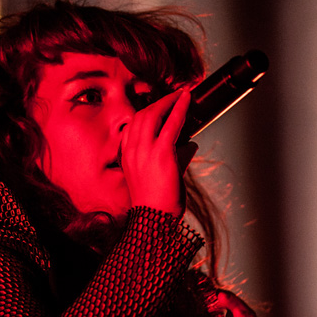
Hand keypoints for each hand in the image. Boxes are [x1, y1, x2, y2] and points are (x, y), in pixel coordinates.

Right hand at [120, 89, 191, 216]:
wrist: (153, 220)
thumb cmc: (157, 203)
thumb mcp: (158, 177)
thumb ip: (174, 158)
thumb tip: (190, 145)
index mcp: (127, 155)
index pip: (133, 125)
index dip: (147, 111)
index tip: (159, 105)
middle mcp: (132, 149)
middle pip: (142, 115)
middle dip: (159, 102)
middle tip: (174, 96)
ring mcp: (145, 150)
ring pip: (154, 114)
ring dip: (169, 101)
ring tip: (182, 95)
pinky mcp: (161, 153)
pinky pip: (171, 123)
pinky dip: (180, 108)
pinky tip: (187, 100)